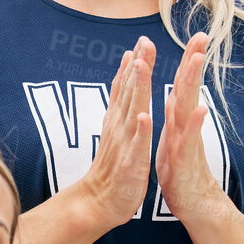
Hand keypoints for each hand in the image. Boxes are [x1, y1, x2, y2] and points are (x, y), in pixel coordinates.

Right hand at [77, 37, 153, 227]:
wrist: (99, 202)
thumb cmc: (113, 169)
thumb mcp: (117, 133)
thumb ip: (121, 105)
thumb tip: (124, 79)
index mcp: (120, 121)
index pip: (127, 88)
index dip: (134, 64)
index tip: (142, 40)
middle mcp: (120, 128)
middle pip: (130, 92)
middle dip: (137, 67)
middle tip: (144, 42)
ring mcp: (125, 145)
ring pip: (132, 112)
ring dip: (136, 89)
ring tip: (141, 67)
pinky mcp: (131, 165)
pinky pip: (136, 146)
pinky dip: (139, 131)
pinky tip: (143, 116)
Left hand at [154, 33, 226, 223]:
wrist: (195, 206)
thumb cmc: (181, 172)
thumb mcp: (174, 138)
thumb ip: (176, 116)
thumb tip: (177, 93)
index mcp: (178, 120)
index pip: (182, 84)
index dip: (187, 60)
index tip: (194, 34)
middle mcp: (185, 126)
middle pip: (190, 88)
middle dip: (194, 61)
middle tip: (202, 34)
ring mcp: (187, 141)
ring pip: (190, 107)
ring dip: (193, 83)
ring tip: (197, 59)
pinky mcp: (184, 160)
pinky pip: (189, 140)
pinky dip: (193, 124)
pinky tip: (200, 109)